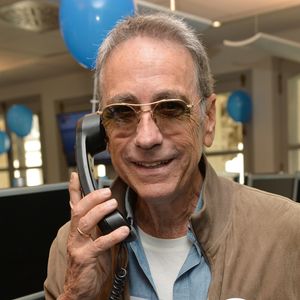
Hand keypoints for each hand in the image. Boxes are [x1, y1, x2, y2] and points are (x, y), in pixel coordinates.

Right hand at [60, 172, 129, 299]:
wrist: (80, 288)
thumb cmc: (91, 262)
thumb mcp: (94, 239)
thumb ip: (99, 225)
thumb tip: (111, 209)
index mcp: (78, 229)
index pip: (74, 205)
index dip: (74, 189)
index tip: (76, 175)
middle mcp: (75, 235)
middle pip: (79, 209)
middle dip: (92, 197)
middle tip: (106, 192)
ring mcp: (78, 246)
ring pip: (85, 223)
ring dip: (100, 211)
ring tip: (113, 204)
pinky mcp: (85, 258)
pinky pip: (99, 244)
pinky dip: (112, 235)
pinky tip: (123, 231)